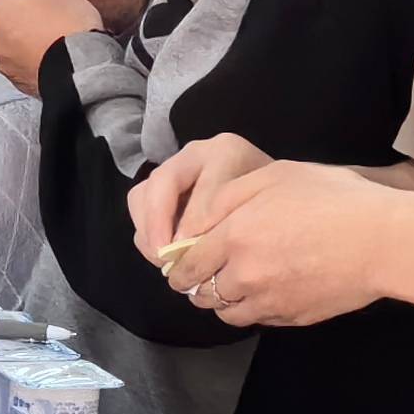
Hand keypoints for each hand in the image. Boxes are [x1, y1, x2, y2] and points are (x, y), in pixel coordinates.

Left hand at [0, 0, 98, 94]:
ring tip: (52, 43)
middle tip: (44, 21)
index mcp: (0, 10)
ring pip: (11, 48)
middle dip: (19, 23)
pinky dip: (33, 63)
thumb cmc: (69, 28)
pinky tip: (53, 59)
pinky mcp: (17, 83)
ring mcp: (5, 63)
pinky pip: (21, 67)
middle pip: (2, 25)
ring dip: (25, 45)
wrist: (80, 67)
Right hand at [130, 131, 275, 259]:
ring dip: (148, 231)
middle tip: (166, 259)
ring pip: (142, 195)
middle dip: (158, 225)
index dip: (193, 223)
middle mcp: (195, 153)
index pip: (201, 187)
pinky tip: (163, 254)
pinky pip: (140, 208)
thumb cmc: (270, 205)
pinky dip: (147, 234)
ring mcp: (173, 168)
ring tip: (163, 260)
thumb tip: (188, 247)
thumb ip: (229, 222)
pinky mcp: (160, 188)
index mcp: (225, 153)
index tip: (194, 254)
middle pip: (159, 183)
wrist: (274, 195)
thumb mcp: (259, 211)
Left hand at [157, 158, 413, 329]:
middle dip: (196, 284)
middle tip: (205, 272)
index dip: (177, 265)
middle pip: (200, 293)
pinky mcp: (291, 318)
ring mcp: (269, 301)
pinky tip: (265, 291)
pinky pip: (256, 320)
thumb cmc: (333, 198)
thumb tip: (195, 221)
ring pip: (225, 312)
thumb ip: (227, 197)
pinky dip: (251, 309)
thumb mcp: (275, 176)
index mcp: (234, 236)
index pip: (185, 264)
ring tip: (234, 283)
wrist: (385, 240)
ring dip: (222, 300)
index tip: (180, 261)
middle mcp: (244, 274)